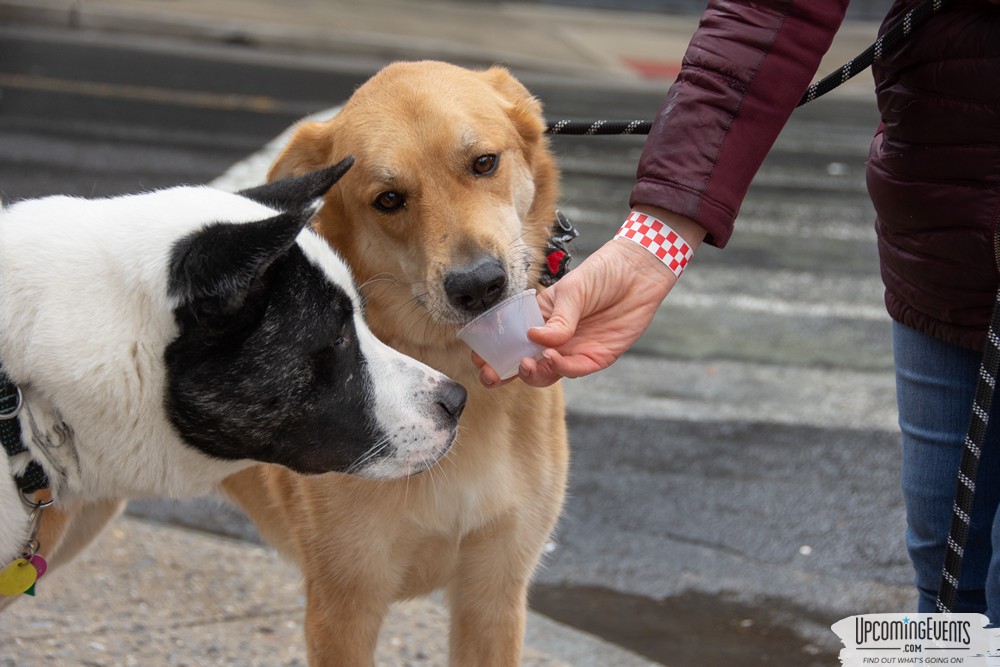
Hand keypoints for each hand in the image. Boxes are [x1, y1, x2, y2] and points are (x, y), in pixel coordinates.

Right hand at [474, 209, 705, 387]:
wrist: (640, 273)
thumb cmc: (602, 273)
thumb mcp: (573, 290)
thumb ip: (557, 318)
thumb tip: (534, 339)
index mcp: (540, 317)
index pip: (511, 339)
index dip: (494, 352)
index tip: (480, 358)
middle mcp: (553, 338)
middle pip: (524, 364)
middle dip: (506, 373)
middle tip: (494, 375)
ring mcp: (573, 349)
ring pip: (546, 373)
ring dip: (534, 373)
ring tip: (529, 362)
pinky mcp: (596, 357)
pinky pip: (574, 370)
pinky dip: (561, 369)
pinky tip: (554, 358)